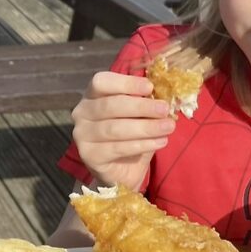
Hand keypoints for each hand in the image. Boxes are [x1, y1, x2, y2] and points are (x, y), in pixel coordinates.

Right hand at [70, 71, 176, 190]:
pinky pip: (118, 148)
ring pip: (115, 128)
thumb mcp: (139, 114)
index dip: (125, 83)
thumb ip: (146, 102)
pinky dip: (142, 144)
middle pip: (110, 105)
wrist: (123, 170)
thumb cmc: (131, 135)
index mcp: (93, 95)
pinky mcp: (89, 155)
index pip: (102, 82)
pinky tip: (160, 142)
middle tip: (164, 109)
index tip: (150, 87)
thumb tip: (166, 93)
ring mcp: (82, 135)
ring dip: (145, 127)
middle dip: (141, 107)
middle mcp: (82, 112)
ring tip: (168, 127)